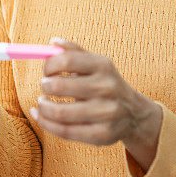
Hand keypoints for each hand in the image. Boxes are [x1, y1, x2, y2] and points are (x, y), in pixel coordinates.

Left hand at [30, 39, 161, 154]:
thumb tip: (52, 42)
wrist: (134, 114)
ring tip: (42, 103)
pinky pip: (64, 131)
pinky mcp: (102, 135)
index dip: (49, 65)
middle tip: (44, 87)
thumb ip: (74, 52)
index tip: (46, 70)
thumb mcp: (96, 64)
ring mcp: (105, 113)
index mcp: (103, 66)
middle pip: (59, 86)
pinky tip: (41, 116)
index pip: (67, 60)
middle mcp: (106, 88)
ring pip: (59, 112)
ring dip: (43, 107)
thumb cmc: (106, 84)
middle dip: (44, 86)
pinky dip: (46, 123)